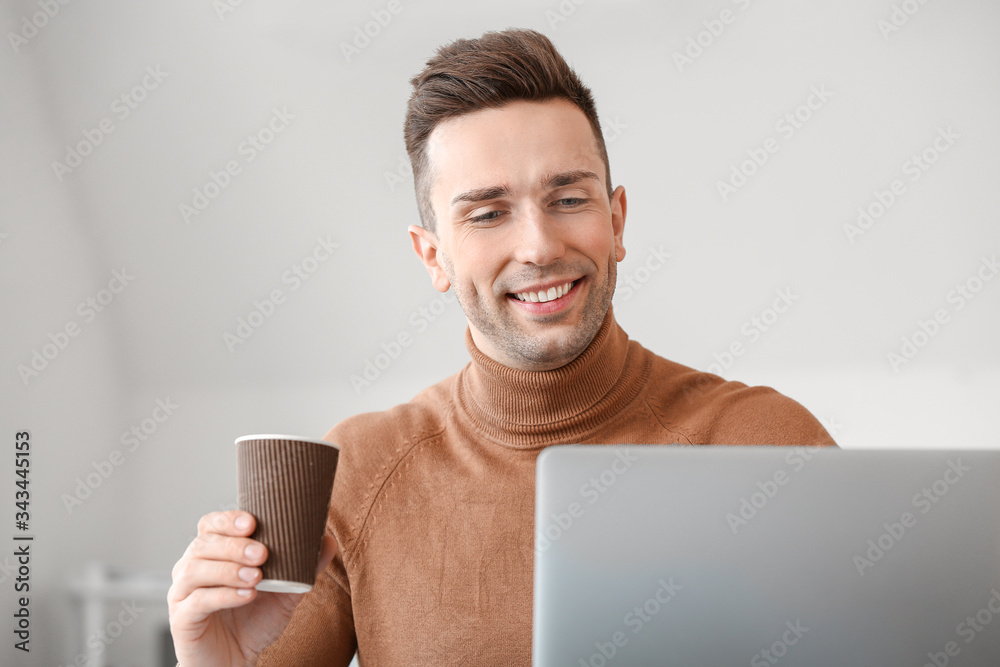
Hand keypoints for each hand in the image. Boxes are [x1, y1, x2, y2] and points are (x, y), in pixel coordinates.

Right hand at [168, 510, 335, 665]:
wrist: (236, 661)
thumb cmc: (254, 621)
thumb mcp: (285, 592)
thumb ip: (304, 567)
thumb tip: (328, 540)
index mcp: (213, 553)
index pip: (211, 524)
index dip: (229, 520)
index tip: (253, 522)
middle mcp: (192, 567)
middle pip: (204, 543)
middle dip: (234, 546)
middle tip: (263, 553)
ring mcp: (182, 593)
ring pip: (195, 569)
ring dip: (228, 569)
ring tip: (256, 577)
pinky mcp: (181, 619)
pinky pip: (196, 601)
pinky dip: (223, 595)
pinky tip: (246, 596)